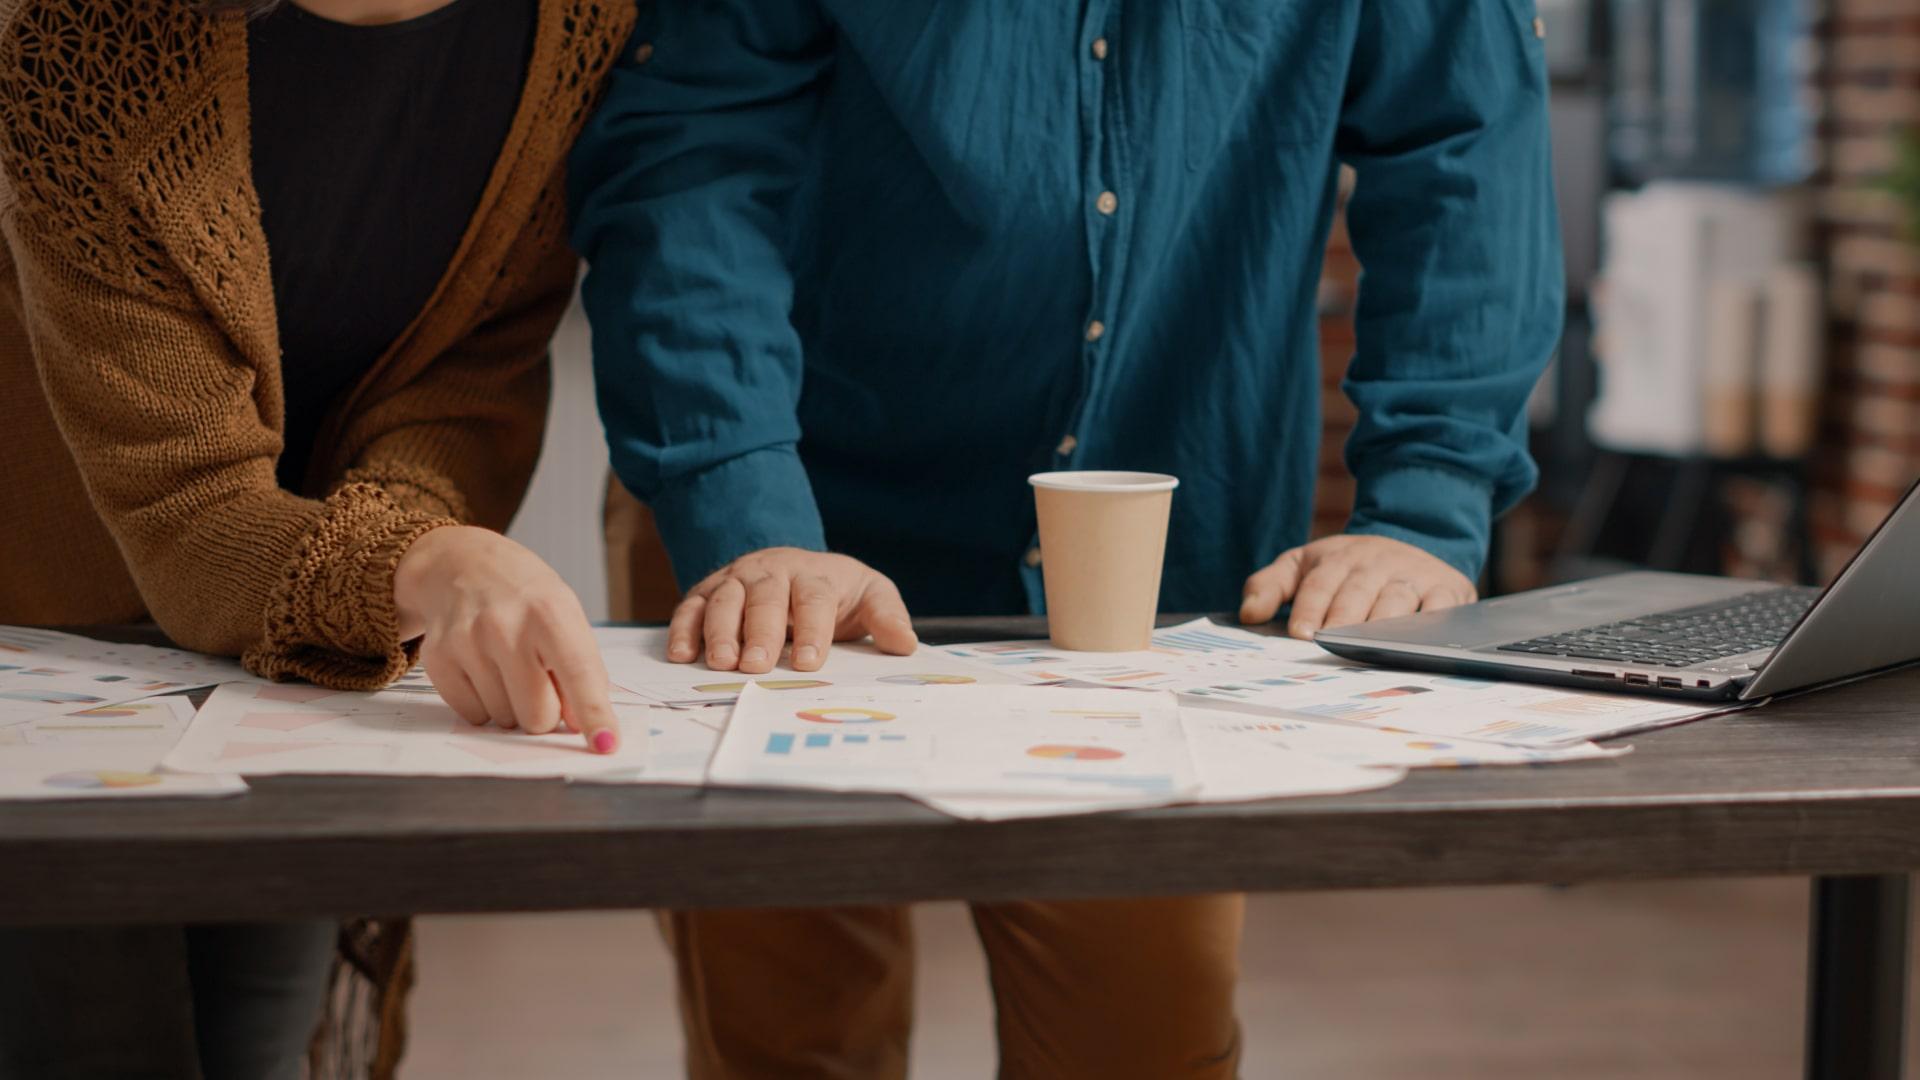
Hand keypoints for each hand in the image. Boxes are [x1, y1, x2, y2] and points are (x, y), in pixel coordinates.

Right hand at [393, 525, 617, 752]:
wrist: (462, 566)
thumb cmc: (525, 596)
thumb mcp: (566, 616)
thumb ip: (581, 670)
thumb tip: (582, 725)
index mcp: (549, 613)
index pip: (579, 675)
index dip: (595, 715)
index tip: (606, 743)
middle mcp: (505, 627)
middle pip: (538, 716)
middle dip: (546, 712)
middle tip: (541, 681)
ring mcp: (467, 643)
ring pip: (505, 720)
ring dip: (513, 705)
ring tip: (508, 666)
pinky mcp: (438, 659)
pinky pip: (473, 715)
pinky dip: (484, 703)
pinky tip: (484, 669)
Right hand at [669, 547, 916, 672]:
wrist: (798, 566)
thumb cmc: (838, 591)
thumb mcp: (870, 595)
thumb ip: (887, 616)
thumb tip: (904, 644)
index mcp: (815, 574)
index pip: (815, 599)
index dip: (812, 630)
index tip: (810, 662)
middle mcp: (772, 571)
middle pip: (765, 598)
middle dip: (761, 632)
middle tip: (757, 666)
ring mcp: (736, 579)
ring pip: (724, 601)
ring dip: (720, 632)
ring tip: (721, 664)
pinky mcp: (708, 591)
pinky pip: (691, 607)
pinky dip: (683, 628)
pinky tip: (681, 655)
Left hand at [1239, 535, 1476, 639]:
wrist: (1413, 539)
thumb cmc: (1347, 567)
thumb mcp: (1304, 565)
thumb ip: (1270, 586)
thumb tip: (1248, 614)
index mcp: (1338, 557)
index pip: (1320, 584)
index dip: (1309, 608)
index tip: (1300, 633)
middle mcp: (1377, 563)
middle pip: (1358, 593)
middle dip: (1344, 619)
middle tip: (1331, 644)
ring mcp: (1414, 575)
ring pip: (1397, 601)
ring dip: (1383, 627)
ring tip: (1370, 650)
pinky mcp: (1448, 590)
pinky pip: (1440, 609)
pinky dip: (1432, 626)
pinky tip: (1417, 644)